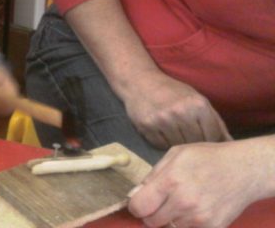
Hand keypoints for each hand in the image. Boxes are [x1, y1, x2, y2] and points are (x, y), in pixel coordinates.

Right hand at [122, 70, 231, 148]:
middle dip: (194, 141)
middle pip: (196, 143)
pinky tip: (161, 130)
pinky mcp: (147, 126)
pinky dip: (163, 141)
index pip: (213, 136)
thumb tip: (232, 146)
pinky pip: (161, 146)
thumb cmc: (172, 91)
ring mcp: (163, 120)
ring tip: (174, 130)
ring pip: (179, 146)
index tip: (204, 137)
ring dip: (178, 142)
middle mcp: (181, 112)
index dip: (211, 140)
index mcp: (198, 105)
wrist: (139, 81)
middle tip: (187, 134)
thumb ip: (216, 123)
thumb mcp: (197, 100)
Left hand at [128, 140, 266, 227]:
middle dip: (150, 213)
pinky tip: (192, 209)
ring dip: (169, 219)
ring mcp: (199, 218)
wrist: (242, 170)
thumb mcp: (175, 155)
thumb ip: (153, 175)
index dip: (135, 206)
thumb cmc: (206, 158)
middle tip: (160, 202)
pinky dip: (185, 224)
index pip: (139, 206)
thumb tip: (135, 194)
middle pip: (151, 221)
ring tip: (180, 202)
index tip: (139, 202)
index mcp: (171, 180)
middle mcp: (183, 202)